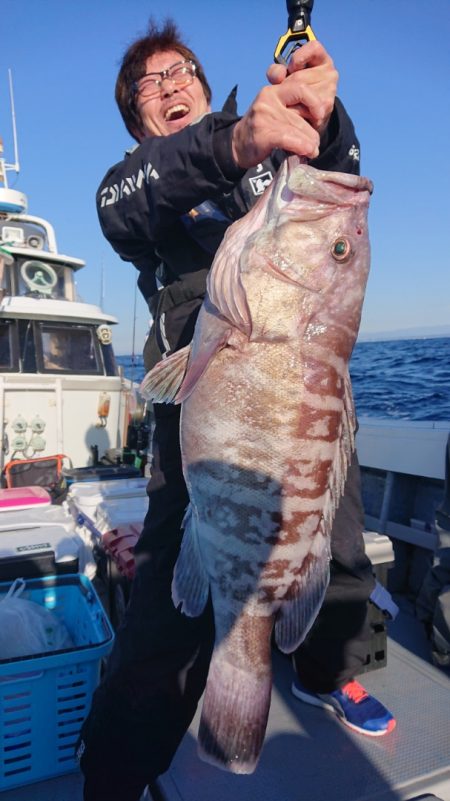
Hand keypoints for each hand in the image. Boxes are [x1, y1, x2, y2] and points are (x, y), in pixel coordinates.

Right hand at [231, 41, 336, 169]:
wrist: (237, 145)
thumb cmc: (261, 130)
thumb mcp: (276, 111)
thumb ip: (293, 109)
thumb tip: (319, 119)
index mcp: (274, 89)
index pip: (301, 88)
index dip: (315, 102)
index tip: (320, 116)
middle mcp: (268, 98)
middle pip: (301, 113)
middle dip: (312, 131)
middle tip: (316, 143)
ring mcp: (264, 115)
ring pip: (297, 127)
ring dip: (309, 142)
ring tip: (313, 150)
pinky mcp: (262, 133)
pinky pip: (288, 138)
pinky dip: (301, 145)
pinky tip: (307, 151)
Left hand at [267, 41, 337, 135]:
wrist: (309, 116)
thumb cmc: (295, 91)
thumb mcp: (284, 77)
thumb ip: (276, 72)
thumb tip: (278, 75)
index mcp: (320, 59)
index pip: (314, 48)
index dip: (299, 57)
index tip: (292, 67)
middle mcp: (329, 72)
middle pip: (299, 77)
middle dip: (287, 87)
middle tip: (288, 93)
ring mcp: (330, 89)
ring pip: (301, 94)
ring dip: (290, 102)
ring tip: (293, 104)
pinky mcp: (327, 106)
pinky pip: (304, 108)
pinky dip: (296, 112)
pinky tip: (297, 113)